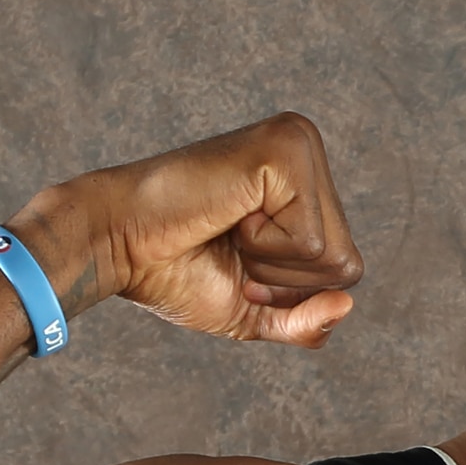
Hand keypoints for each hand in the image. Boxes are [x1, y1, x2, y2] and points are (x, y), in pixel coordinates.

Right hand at [20, 111, 364, 346]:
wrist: (117, 245)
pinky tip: (229, 214)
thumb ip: (305, 321)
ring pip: (334, 255)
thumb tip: (348, 306)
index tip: (238, 263)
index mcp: (305, 181)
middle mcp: (307, 151)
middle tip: (230, 247)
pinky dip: (264, 247)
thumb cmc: (175, 271)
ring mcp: (299, 143)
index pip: (346, 269)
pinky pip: (310, 240)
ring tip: (228, 229)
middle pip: (348, 264)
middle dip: (284, 280)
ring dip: (272, 264)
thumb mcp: (253, 311)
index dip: (290, 290)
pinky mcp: (286, 150)